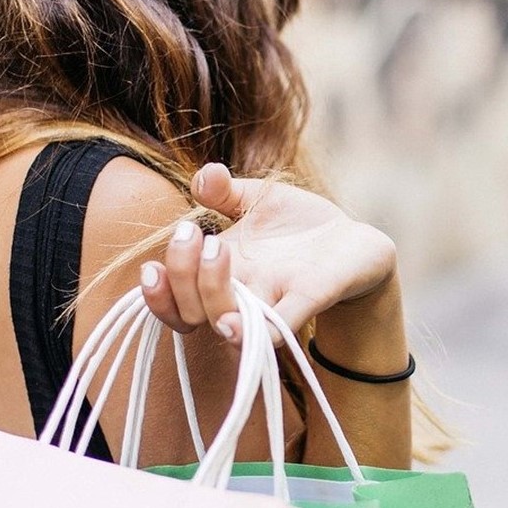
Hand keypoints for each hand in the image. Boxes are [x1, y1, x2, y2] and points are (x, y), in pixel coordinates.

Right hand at [138, 163, 397, 343]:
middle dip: (182, 274)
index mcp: (220, 273)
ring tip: (217, 249)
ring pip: (226, 321)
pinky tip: (235, 326)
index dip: (155, 294)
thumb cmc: (299, 226)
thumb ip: (225, 190)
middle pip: (191, 311)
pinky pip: (277, 328)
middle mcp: (240, 294)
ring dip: (210, 291)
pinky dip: (256, 332)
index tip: (152, 267)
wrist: (354, 242)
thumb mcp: (259, 200)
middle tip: (195, 233)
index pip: (174, 299)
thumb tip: (204, 175)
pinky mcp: (308, 301)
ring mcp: (272, 301)